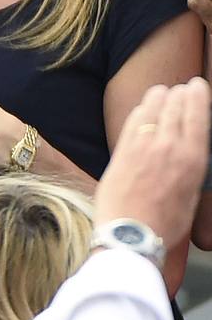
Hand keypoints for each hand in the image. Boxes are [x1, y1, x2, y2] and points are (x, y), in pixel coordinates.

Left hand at [95, 79, 210, 247]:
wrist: (131, 234)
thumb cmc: (165, 222)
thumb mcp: (190, 193)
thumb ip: (188, 166)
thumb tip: (186, 150)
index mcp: (193, 159)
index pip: (198, 114)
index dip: (198, 95)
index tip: (197, 85)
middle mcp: (170, 147)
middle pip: (175, 106)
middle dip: (179, 93)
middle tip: (179, 89)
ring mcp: (144, 146)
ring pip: (153, 108)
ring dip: (159, 96)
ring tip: (162, 92)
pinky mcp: (122, 150)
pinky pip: (133, 120)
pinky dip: (141, 110)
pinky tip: (143, 107)